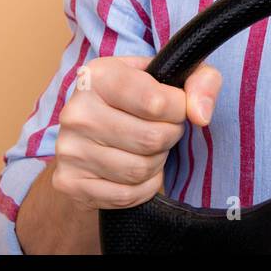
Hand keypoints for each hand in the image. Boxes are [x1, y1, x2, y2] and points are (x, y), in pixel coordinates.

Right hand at [52, 54, 221, 210]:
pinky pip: (125, 194)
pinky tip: (137, 172)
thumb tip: (201, 114)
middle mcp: (76, 111)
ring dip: (156, 163)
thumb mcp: (173, 78)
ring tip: (149, 149)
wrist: (94, 138)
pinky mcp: (69, 182)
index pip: (155, 102)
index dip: (178, 111)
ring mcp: (68, 149)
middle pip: (150, 138)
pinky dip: (142, 188)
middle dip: (169, 138)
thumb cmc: (140, 102)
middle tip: (164, 131)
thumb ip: (201, 81)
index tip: (176, 109)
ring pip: (138, 170)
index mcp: (99, 75)